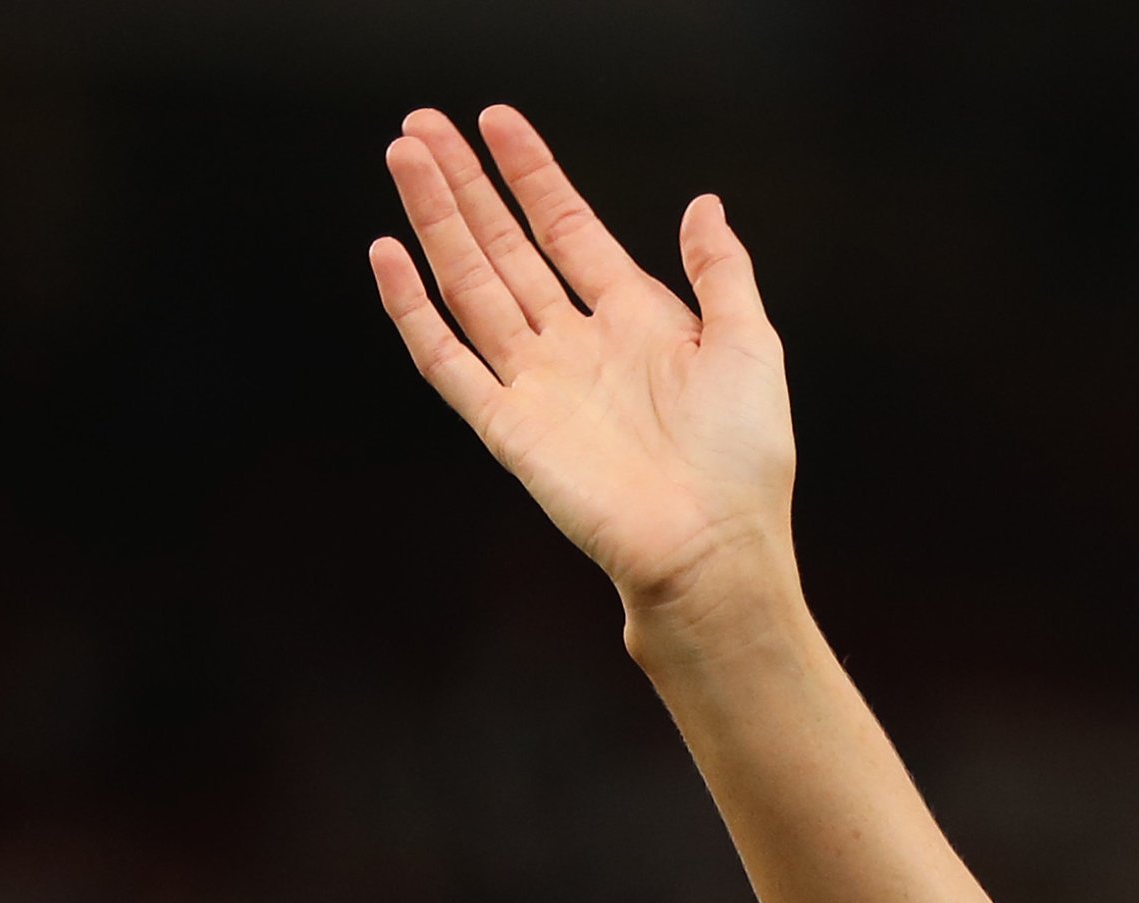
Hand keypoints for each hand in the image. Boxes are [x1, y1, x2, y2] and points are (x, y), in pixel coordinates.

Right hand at [369, 107, 795, 629]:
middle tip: (423, 122)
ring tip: (404, 156)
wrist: (715, 547)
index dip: (533, 174)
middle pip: (507, 247)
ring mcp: (538, 384)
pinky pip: (448, 360)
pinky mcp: (508, 427)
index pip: (568, 229)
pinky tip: (389, 255)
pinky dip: (415, 310)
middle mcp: (579, 345)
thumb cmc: (744, 459)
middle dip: (466, 185)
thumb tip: (705, 203)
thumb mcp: (748, 345)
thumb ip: (721, 272)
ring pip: (471, 285)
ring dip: (436, 222)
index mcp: (636, 321)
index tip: (496, 120)